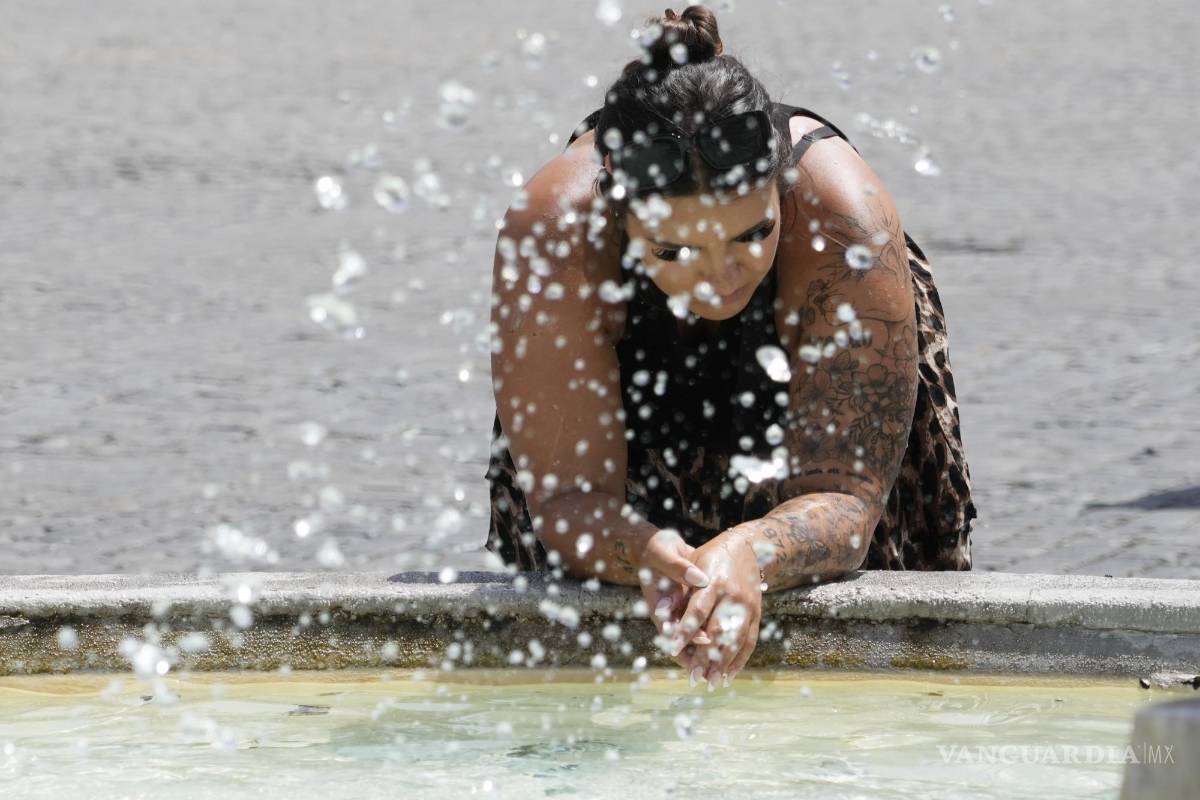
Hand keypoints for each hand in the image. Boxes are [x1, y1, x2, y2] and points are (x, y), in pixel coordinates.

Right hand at [636, 529, 712, 669]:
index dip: (688, 639)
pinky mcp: (694, 608)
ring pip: (696, 640)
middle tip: (716, 667)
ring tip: (725, 667)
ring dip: (709, 653)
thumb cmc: (658, 548)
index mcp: (660, 606)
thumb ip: (679, 568)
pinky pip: (703, 629)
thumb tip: (700, 579)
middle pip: (685, 642)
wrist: (658, 546)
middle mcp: (671, 615)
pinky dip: (715, 639)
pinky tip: (731, 646)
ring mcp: (682, 614)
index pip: (673, 631)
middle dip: (701, 655)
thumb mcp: (664, 554)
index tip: (706, 642)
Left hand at [671, 531, 762, 688]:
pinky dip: (740, 660)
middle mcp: (733, 595)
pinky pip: (749, 641)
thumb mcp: (691, 564)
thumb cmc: (710, 556)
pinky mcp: (757, 613)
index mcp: (713, 581)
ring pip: (736, 640)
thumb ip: (678, 589)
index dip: (685, 631)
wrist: (748, 547)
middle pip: (718, 631)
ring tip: (711, 682)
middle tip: (694, 677)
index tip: (672, 649)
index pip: (697, 611)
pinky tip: (729, 675)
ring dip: (723, 664)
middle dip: (706, 656)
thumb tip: (661, 612)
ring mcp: (748, 606)